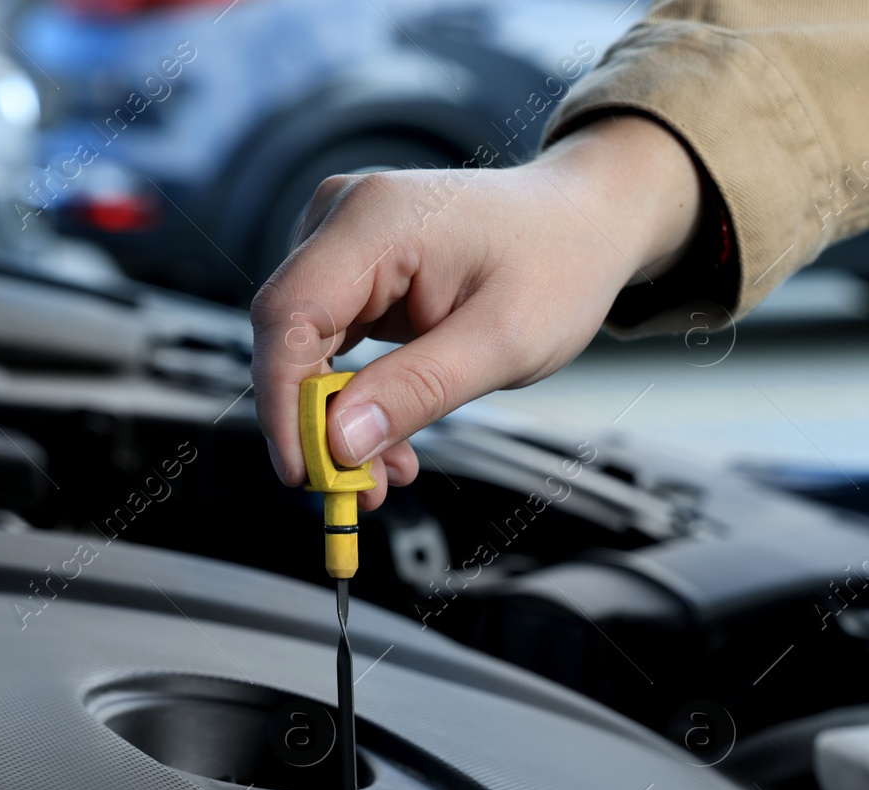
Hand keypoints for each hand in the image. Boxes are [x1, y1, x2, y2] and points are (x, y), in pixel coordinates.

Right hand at [251, 115, 702, 509]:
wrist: (583, 223)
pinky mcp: (354, 269)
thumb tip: (339, 442)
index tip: (306, 472)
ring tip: (388, 473)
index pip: (289, 316)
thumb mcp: (503, 342)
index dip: (284, 401)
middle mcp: (344, 218)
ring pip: (305, 350)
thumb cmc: (558, 263)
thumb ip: (418, 390)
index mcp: (375, 220)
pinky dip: (353, 399)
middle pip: (288, 336)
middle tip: (359, 493)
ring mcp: (344, 240)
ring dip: (337, 421)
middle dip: (316, 425)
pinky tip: (387, 438)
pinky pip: (330, 346)